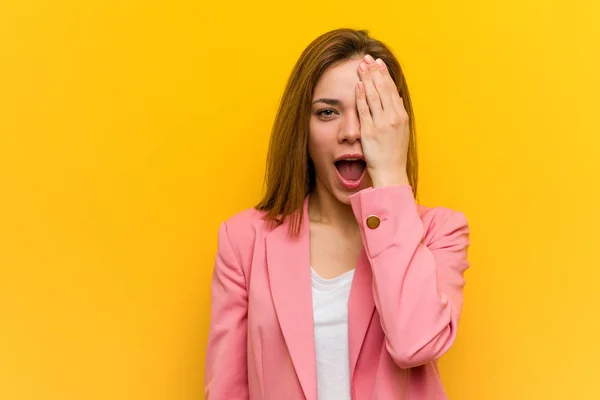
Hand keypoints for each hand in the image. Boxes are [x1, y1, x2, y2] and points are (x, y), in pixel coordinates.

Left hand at [356, 54, 409, 187]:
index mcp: (401, 116)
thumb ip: (396, 114)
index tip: (378, 62)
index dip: (384, 74)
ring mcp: (382, 124)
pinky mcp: (370, 131)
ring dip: (367, 79)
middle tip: (367, 57)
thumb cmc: (393, 154)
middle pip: (383, 88)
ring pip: (374, 96)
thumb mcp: (400, 131)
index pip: (392, 89)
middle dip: (374, 71)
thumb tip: (394, 98)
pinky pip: (365, 110)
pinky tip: (359, 85)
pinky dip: (362, 97)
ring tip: (360, 66)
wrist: (390, 172)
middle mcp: (393, 117)